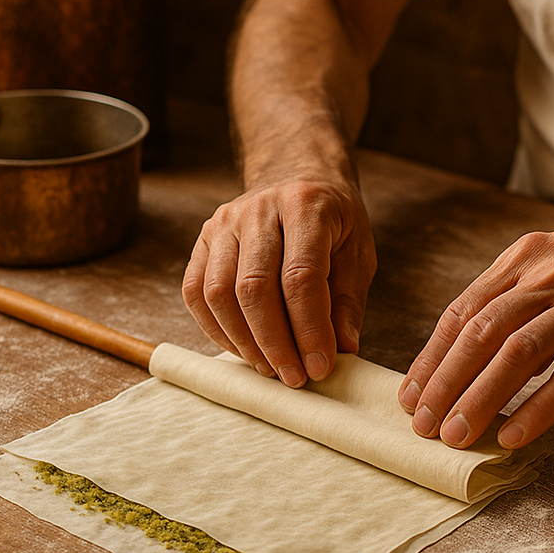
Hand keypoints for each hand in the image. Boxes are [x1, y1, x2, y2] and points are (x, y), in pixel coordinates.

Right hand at [182, 176, 375, 386]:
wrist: (299, 175)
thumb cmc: (333, 221)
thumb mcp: (358, 252)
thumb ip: (349, 301)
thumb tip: (343, 350)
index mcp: (305, 206)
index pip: (300, 277)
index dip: (309, 329)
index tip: (320, 366)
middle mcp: (258, 210)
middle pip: (254, 288)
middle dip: (275, 343)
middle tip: (294, 377)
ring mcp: (223, 223)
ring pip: (218, 293)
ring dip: (244, 342)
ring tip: (271, 368)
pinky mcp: (203, 240)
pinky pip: (196, 293)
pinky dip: (217, 329)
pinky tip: (243, 349)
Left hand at [397, 224, 553, 448]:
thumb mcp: (550, 270)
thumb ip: (509, 306)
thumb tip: (465, 362)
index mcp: (522, 261)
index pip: (462, 311)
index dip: (432, 356)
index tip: (411, 394)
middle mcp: (547, 276)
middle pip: (481, 332)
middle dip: (445, 382)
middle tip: (423, 424)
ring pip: (519, 353)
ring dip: (481, 398)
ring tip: (456, 435)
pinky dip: (538, 407)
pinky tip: (513, 434)